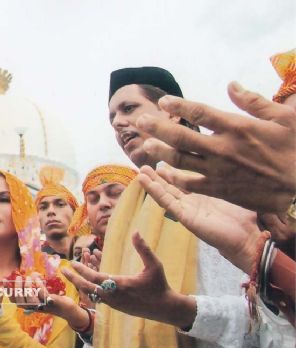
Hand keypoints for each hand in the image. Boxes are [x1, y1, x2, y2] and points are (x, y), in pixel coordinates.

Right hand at [8, 272, 47, 310]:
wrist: (57, 303)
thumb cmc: (42, 293)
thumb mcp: (32, 287)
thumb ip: (25, 282)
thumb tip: (20, 275)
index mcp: (24, 303)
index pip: (12, 299)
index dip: (7, 290)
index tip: (4, 280)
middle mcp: (30, 307)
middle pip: (19, 301)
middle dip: (18, 288)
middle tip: (19, 278)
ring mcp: (39, 306)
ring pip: (30, 300)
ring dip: (28, 287)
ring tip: (29, 278)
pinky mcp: (48, 303)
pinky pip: (42, 295)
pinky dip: (39, 285)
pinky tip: (38, 279)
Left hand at [62, 232, 196, 328]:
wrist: (164, 308)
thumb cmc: (159, 285)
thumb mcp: (154, 265)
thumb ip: (143, 248)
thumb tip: (135, 231)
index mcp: (120, 285)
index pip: (95, 277)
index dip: (82, 269)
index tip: (72, 262)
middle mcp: (114, 296)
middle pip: (88, 288)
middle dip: (74, 278)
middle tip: (63, 270)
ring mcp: (114, 304)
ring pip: (91, 294)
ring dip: (81, 284)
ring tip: (71, 276)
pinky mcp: (116, 308)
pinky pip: (98, 298)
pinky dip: (91, 289)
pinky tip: (86, 283)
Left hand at [136, 82, 295, 213]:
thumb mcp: (285, 117)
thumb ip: (254, 101)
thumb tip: (230, 85)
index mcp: (238, 128)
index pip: (200, 113)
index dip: (178, 105)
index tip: (163, 101)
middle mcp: (223, 149)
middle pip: (181, 137)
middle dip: (157, 128)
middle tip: (140, 121)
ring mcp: (219, 171)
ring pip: (181, 160)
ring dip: (160, 151)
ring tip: (146, 145)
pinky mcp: (219, 189)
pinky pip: (190, 184)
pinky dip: (174, 178)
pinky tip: (163, 172)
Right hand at [138, 165, 260, 272]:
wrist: (247, 238)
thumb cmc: (245, 218)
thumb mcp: (234, 192)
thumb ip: (228, 181)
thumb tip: (234, 164)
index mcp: (203, 196)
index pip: (183, 181)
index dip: (172, 171)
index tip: (162, 159)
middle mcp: (193, 202)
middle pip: (171, 187)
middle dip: (157, 176)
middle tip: (145, 165)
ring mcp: (187, 210)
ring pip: (165, 194)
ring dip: (152, 183)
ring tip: (140, 172)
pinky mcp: (185, 217)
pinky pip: (167, 202)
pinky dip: (155, 192)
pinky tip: (145, 182)